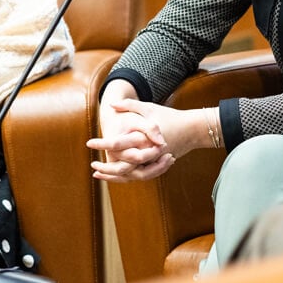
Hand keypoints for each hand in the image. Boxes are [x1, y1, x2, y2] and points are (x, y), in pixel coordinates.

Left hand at [88, 97, 212, 181]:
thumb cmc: (169, 116)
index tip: (89, 143)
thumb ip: (129, 105)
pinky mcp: (157, 166)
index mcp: (143, 139)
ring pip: (131, 176)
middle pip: (123, 168)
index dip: (102, 144)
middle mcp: (148, 154)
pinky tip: (115, 176)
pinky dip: (127, 177)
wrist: (192, 129)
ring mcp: (154, 162)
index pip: (118, 144)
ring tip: (100, 175)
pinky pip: (139, 175)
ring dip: (114, 177)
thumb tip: (111, 105)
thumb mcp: (149, 108)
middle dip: (106, 168)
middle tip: (93, 166)